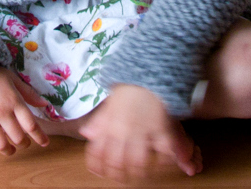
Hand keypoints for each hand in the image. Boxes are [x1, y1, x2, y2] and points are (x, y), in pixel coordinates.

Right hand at [0, 66, 49, 156]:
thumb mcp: (12, 79)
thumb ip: (28, 93)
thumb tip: (44, 104)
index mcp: (14, 101)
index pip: (31, 125)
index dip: (40, 137)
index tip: (45, 143)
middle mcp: (1, 112)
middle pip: (17, 137)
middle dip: (24, 144)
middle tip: (24, 143)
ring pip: (0, 144)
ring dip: (8, 151)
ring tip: (11, 150)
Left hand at [79, 84, 202, 181]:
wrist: (148, 71)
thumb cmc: (129, 88)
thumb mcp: (109, 103)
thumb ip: (99, 121)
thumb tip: (86, 133)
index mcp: (109, 124)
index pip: (97, 152)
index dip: (97, 166)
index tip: (99, 172)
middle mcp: (123, 130)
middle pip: (117, 162)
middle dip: (119, 175)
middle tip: (123, 178)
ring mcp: (142, 130)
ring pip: (138, 161)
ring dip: (140, 171)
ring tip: (142, 174)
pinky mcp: (161, 128)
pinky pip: (164, 150)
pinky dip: (164, 161)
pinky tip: (163, 163)